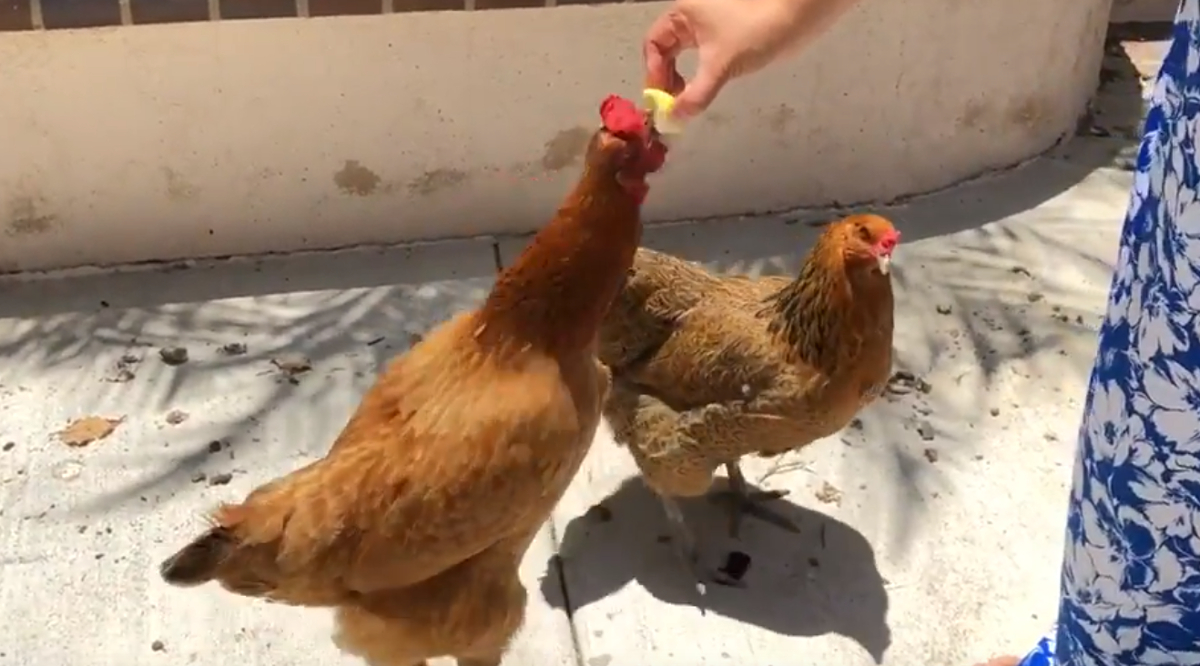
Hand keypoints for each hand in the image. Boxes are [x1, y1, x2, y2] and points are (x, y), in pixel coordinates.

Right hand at [643, 0, 859, 118]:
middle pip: (665, 50)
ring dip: (681, 79)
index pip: (653, 43)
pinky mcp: (725, 35)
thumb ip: (696, 95)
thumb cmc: (755, 32)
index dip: (653, 72)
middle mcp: (692, 16)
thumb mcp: (721, 66)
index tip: (661, 98)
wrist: (797, 17)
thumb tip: (675, 119)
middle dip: (666, 78)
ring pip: (683, 55)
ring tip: (687, 100)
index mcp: (684, 13)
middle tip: (672, 105)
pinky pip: (700, 56)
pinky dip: (698, 75)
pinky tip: (704, 89)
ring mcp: (709, 25)